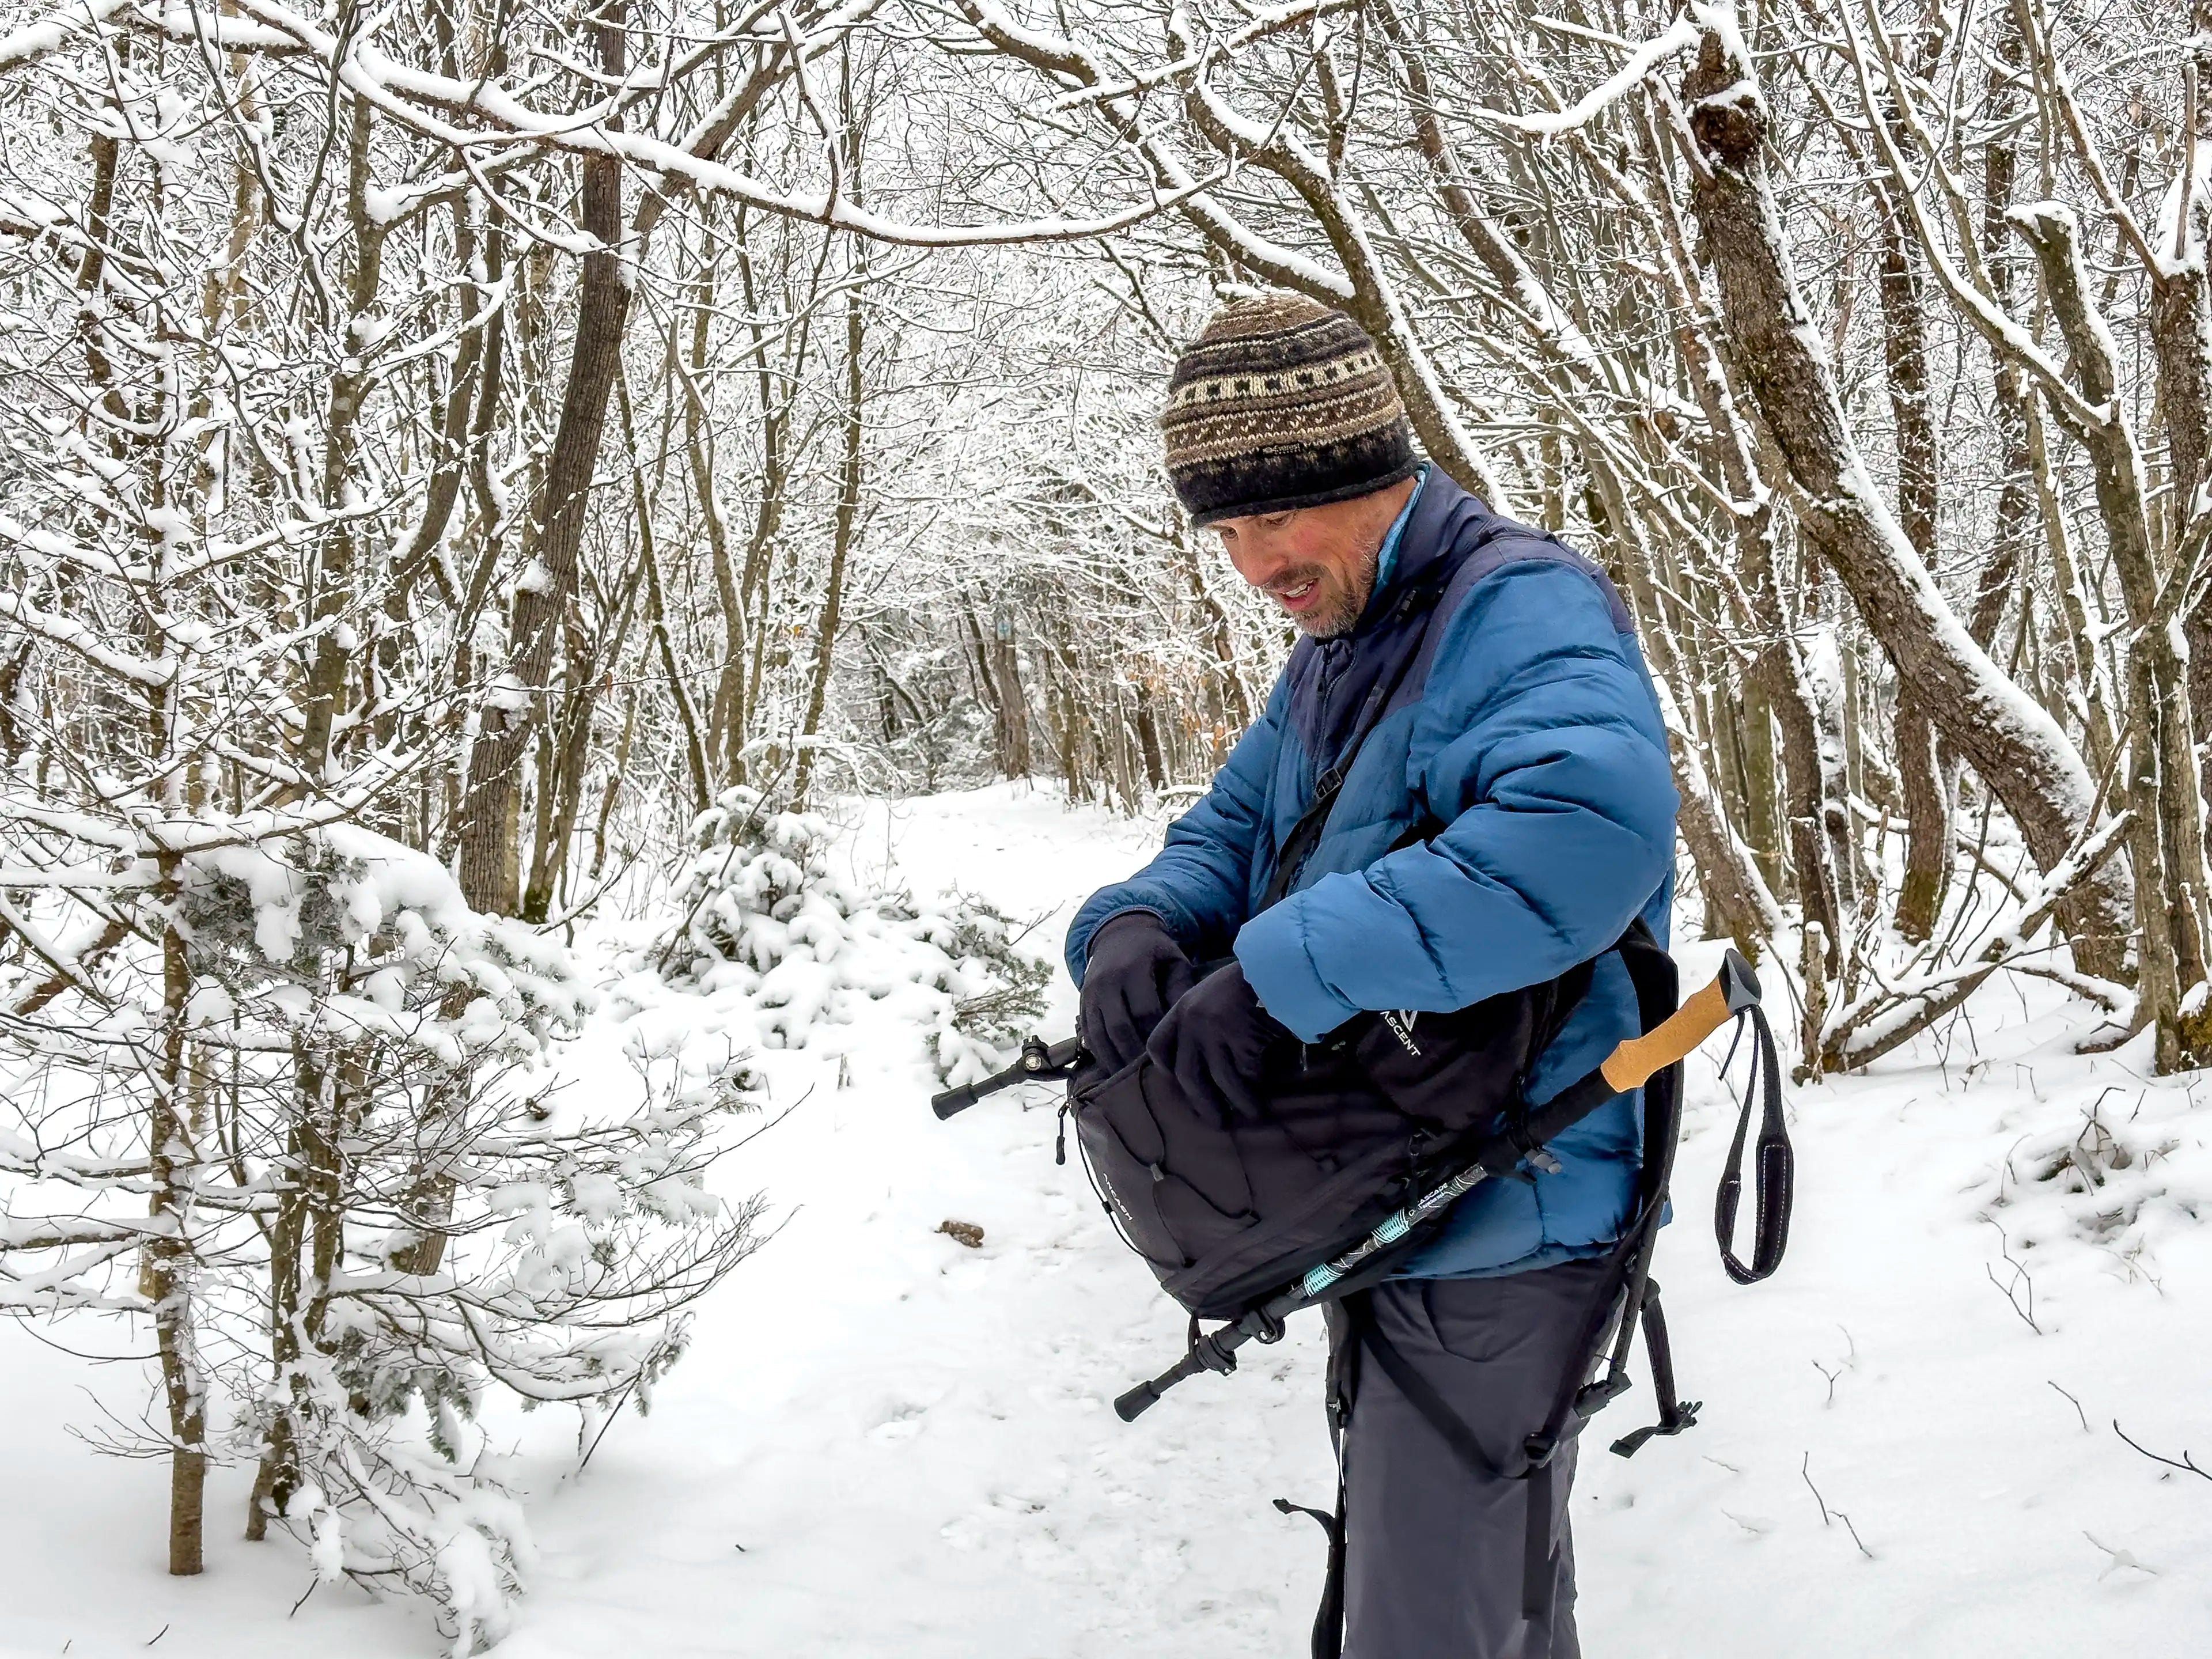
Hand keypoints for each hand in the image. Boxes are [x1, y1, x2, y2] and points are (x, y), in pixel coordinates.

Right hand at [1079, 912, 1195, 1073]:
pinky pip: (1088, 1035)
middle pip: (1120, 1028)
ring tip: (1136, 1081)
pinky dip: (1102, 1055)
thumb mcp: (1174, 961)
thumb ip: (1180, 989)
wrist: (1119, 934)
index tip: (1174, 1056)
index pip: (1145, 1011)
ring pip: (1100, 1036)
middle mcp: (1106, 981)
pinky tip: (1117, 1070)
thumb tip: (1186, 1026)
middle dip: (1137, 1056)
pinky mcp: (1082, 1003)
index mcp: (1133, 968)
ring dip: (1117, 1061)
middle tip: (1156, 1077)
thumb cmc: (1156, 953)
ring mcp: (1090, 993)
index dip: (1158, 1037)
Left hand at [1145, 961, 1285, 1122]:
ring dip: (1237, 1101)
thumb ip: (1198, 1020)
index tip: (1173, 1079)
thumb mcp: (1210, 994)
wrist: (1272, 966)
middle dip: (1202, 1102)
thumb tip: (1203, 1059)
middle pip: (1188, 1074)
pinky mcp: (1242, 1038)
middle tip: (1216, 1121)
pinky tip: (1266, 1093)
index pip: (1157, 1044)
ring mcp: (1217, 1032)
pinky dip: (1257, 1084)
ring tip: (1252, 1115)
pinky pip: (1248, 1071)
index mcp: (1182, 1010)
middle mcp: (1193, 1023)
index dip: (1163, 1067)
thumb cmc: (1244, 981)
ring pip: (1222, 1079)